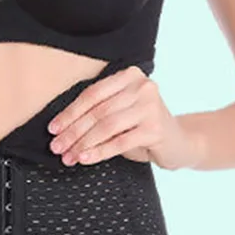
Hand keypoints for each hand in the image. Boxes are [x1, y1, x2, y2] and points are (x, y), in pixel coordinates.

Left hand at [46, 66, 201, 170]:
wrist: (180, 142)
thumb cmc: (143, 127)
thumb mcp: (121, 112)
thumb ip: (98, 112)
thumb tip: (61, 128)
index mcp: (129, 76)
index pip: (92, 94)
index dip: (70, 113)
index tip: (53, 128)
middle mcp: (142, 86)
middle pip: (98, 110)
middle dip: (73, 131)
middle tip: (57, 146)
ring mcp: (150, 106)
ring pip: (106, 126)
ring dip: (83, 143)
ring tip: (69, 156)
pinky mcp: (155, 128)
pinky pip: (119, 141)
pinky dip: (99, 151)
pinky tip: (86, 159)